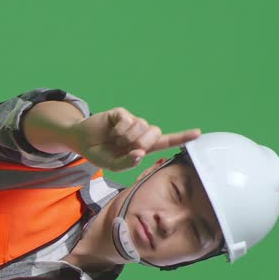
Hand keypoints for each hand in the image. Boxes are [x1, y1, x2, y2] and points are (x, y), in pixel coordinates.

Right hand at [67, 107, 200, 171]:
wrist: (81, 141)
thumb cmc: (99, 153)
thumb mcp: (112, 165)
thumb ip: (127, 163)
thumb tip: (140, 154)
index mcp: (142, 147)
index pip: (166, 141)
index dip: (182, 137)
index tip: (198, 133)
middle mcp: (140, 133)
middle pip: (155, 133)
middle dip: (142, 142)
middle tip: (126, 148)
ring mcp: (132, 122)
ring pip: (142, 126)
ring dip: (127, 137)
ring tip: (116, 141)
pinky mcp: (121, 114)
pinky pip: (128, 121)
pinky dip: (119, 130)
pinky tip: (112, 132)